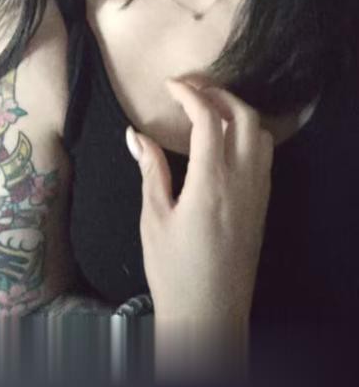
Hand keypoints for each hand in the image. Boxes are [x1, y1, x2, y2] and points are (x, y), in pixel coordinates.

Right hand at [126, 78, 273, 324]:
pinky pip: (265, 156)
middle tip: (191, 90)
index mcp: (212, 182)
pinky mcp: (263, 205)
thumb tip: (135, 134)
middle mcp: (243, 181)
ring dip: (238, 112)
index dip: (190, 93)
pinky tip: (225, 142)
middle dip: (219, 93)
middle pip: (244, 116)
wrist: (210, 315)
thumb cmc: (175, 271)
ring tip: (208, 110)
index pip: (209, 119)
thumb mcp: (154, 218)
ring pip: (261, 133)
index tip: (170, 85)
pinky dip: (248, 135)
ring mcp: (258, 193)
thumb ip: (151, 170)